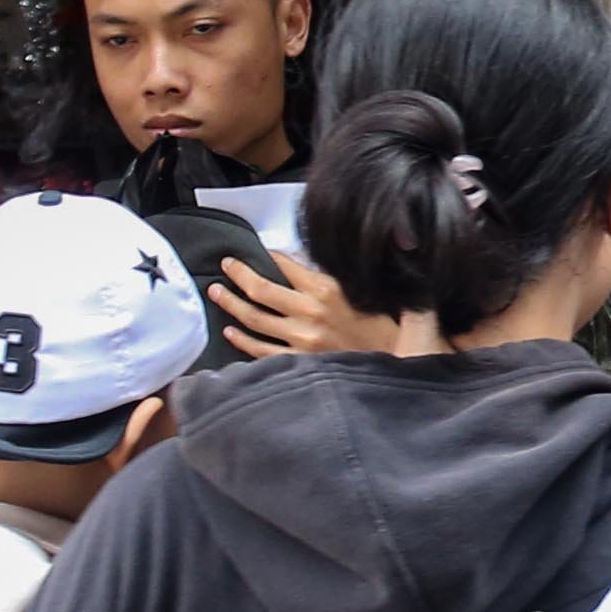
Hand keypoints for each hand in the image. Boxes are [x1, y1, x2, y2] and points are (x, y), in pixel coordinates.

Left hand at [213, 252, 370, 356]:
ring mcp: (301, 339)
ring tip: (216, 292)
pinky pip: (261, 350)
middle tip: (226, 265)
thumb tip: (300, 260)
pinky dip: (242, 340)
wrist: (394, 361)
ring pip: (254, 319)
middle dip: (238, 274)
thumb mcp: (359, 290)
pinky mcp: (299, 361)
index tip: (258, 250)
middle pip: (261, 289)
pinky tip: (230, 331)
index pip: (286, 265)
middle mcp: (310, 312)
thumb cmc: (380, 325)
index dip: (268, 255)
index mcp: (326, 289)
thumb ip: (329, 275)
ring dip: (231, 303)